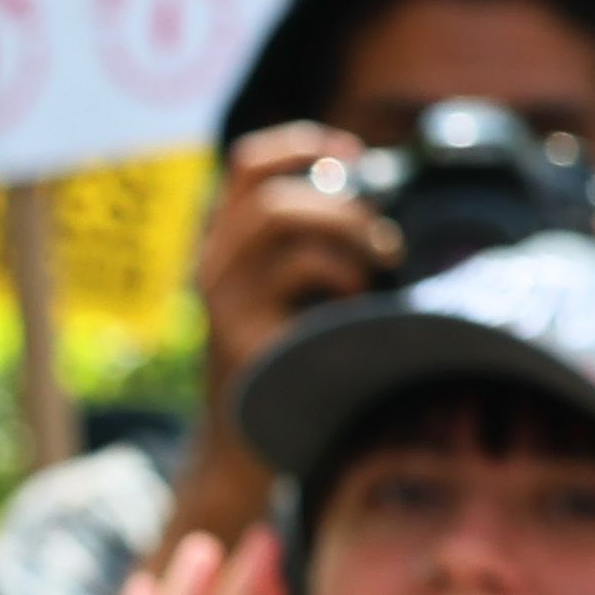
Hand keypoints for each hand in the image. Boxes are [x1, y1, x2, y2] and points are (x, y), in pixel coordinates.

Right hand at [192, 125, 397, 410]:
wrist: (251, 449)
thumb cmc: (292, 365)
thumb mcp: (295, 295)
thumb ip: (314, 246)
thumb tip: (374, 200)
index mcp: (227, 247)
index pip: (246, 164)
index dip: (299, 146)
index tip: (349, 154)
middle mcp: (213, 266)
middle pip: (272, 192)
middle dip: (340, 204)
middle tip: (381, 242)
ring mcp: (222, 299)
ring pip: (280, 216)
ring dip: (345, 231)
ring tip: (377, 266)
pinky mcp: (241, 329)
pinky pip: (301, 269)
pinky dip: (344, 275)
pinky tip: (357, 306)